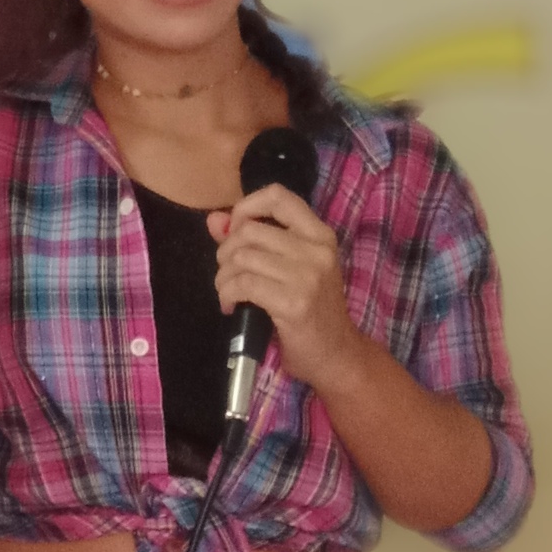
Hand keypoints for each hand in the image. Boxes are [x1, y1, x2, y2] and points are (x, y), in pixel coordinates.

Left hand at [207, 183, 364, 390]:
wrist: (336, 354)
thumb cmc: (312, 311)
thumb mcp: (289, 269)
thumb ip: (253, 242)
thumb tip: (214, 220)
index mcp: (319, 235)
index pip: (278, 196)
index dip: (246, 207)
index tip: (234, 231)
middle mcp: (317, 250)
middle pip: (249, 231)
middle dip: (226, 252)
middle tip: (229, 275)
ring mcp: (307, 276)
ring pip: (241, 258)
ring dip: (223, 277)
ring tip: (228, 293)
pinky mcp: (294, 302)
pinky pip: (243, 284)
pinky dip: (227, 294)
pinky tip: (230, 306)